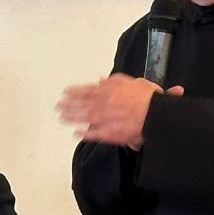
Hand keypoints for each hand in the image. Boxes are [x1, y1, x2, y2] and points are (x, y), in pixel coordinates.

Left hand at [56, 74, 183, 148]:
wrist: (155, 115)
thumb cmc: (147, 98)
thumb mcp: (132, 82)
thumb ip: (114, 81)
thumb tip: (101, 80)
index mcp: (108, 91)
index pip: (86, 91)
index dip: (75, 92)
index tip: (65, 93)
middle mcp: (102, 105)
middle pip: (81, 104)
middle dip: (68, 105)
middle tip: (58, 106)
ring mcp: (104, 120)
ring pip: (83, 118)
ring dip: (71, 117)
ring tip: (62, 118)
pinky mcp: (109, 133)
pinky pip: (93, 134)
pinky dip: (84, 134)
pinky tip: (76, 134)